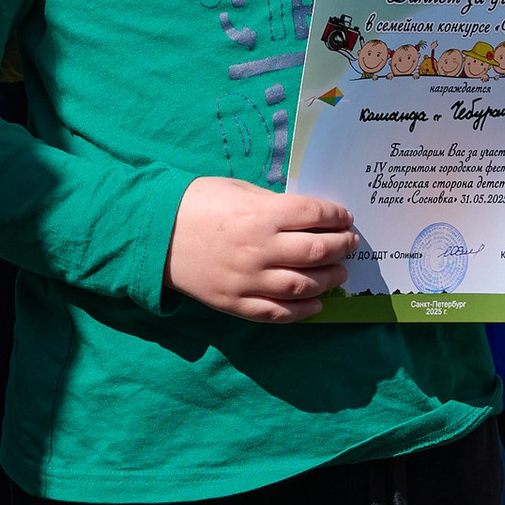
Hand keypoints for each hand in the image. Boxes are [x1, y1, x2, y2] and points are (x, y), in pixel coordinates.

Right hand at [166, 176, 355, 320]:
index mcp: (260, 214)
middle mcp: (259, 249)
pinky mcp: (236, 304)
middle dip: (342, 246)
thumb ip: (274, 205)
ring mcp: (248, 280)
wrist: (154, 235)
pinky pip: (278, 313)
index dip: (337, 216)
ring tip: (340, 273)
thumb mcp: (237, 190)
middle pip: (317, 251)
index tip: (345, 218)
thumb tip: (309, 217)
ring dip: (330, 279)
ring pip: (303, 285)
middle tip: (350, 244)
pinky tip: (317, 304)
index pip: (315, 215)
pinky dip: (303, 311)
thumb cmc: (196, 204)